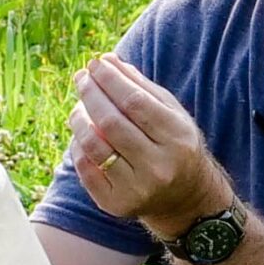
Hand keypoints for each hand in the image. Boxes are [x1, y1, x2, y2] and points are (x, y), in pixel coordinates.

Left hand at [70, 52, 232, 233]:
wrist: (186, 199)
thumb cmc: (175, 145)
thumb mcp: (171, 114)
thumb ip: (142, 88)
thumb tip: (108, 60)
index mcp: (176, 139)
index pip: (135, 102)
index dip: (110, 79)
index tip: (96, 63)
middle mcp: (159, 166)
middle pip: (111, 122)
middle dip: (91, 94)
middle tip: (81, 77)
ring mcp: (136, 188)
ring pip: (94, 146)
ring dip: (78, 119)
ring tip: (78, 105)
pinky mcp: (116, 204)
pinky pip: (85, 169)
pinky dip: (78, 146)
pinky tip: (80, 133)